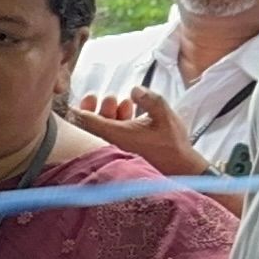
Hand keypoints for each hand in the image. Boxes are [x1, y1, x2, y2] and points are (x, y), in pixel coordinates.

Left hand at [67, 88, 206, 178]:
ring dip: (110, 113)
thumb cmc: (172, 145)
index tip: (77, 99)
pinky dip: (117, 121)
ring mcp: (118, 147)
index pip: (87, 121)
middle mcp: (113, 142)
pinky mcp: (125, 150)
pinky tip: (131, 110)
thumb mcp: (165, 116)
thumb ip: (150, 100)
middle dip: (96, 108)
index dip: (79, 109)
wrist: (181, 168)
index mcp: (117, 134)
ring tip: (125, 102)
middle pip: (91, 125)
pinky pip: (113, 134)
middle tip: (103, 97)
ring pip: (104, 129)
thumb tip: (134, 89)